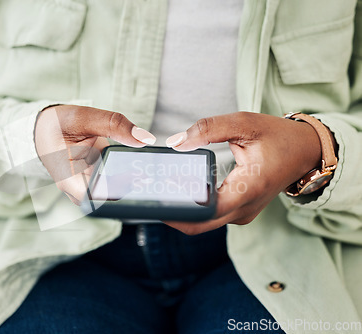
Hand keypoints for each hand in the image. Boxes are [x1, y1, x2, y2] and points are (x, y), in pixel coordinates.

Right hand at [34, 105, 155, 203]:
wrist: (44, 128)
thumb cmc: (56, 124)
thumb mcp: (83, 117)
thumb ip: (114, 125)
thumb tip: (145, 138)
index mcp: (68, 177)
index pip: (95, 196)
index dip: (118, 191)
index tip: (138, 178)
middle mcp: (76, 187)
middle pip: (106, 198)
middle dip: (130, 188)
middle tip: (150, 175)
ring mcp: (85, 185)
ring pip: (111, 193)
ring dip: (130, 183)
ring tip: (147, 170)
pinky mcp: (93, 180)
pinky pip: (112, 183)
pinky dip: (126, 176)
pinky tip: (139, 166)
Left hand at [164, 112, 321, 234]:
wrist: (305, 152)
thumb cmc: (278, 137)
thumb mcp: (245, 123)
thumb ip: (208, 129)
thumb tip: (175, 142)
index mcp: (247, 189)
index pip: (204, 212)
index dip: (176, 209)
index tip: (153, 197)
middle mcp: (244, 210)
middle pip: (198, 225)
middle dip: (170, 214)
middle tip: (145, 196)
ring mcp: (241, 215)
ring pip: (202, 223)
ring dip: (179, 212)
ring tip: (155, 192)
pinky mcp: (238, 212)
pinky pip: (209, 217)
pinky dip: (191, 208)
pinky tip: (174, 193)